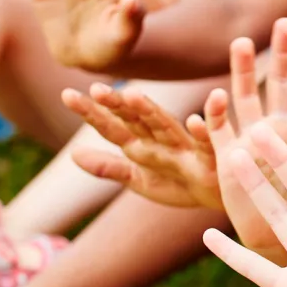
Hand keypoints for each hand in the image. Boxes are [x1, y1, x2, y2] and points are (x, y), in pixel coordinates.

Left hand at [62, 83, 221, 208]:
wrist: (219, 197)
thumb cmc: (180, 184)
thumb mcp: (139, 179)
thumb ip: (108, 167)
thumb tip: (72, 154)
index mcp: (143, 145)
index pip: (112, 127)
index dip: (91, 113)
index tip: (66, 95)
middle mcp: (161, 141)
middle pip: (135, 119)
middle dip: (117, 105)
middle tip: (96, 89)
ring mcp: (185, 149)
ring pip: (166, 126)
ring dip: (151, 111)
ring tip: (134, 95)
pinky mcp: (209, 160)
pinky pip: (205, 145)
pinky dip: (202, 132)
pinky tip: (196, 121)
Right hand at [206, 18, 286, 262]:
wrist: (282, 241)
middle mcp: (278, 127)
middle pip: (279, 82)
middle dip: (281, 52)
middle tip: (286, 22)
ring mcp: (250, 139)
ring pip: (244, 97)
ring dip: (241, 71)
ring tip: (240, 42)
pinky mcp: (227, 158)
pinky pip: (217, 132)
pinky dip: (214, 116)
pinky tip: (215, 98)